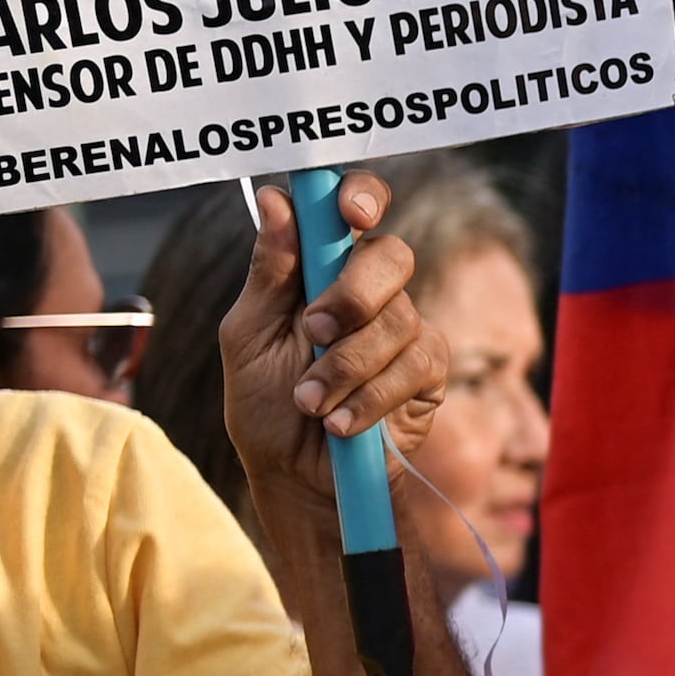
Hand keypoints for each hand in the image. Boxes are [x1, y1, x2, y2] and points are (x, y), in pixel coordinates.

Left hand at [223, 176, 451, 513]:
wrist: (296, 477)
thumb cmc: (265, 404)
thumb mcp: (247, 336)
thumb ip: (268, 272)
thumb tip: (275, 199)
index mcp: (320, 268)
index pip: (354, 208)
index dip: (362, 198)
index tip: (352, 216)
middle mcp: (368, 291)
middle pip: (391, 257)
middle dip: (353, 295)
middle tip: (313, 331)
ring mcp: (404, 330)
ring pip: (399, 320)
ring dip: (345, 367)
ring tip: (310, 402)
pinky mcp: (428, 373)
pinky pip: (415, 367)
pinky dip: (369, 398)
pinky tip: (340, 422)